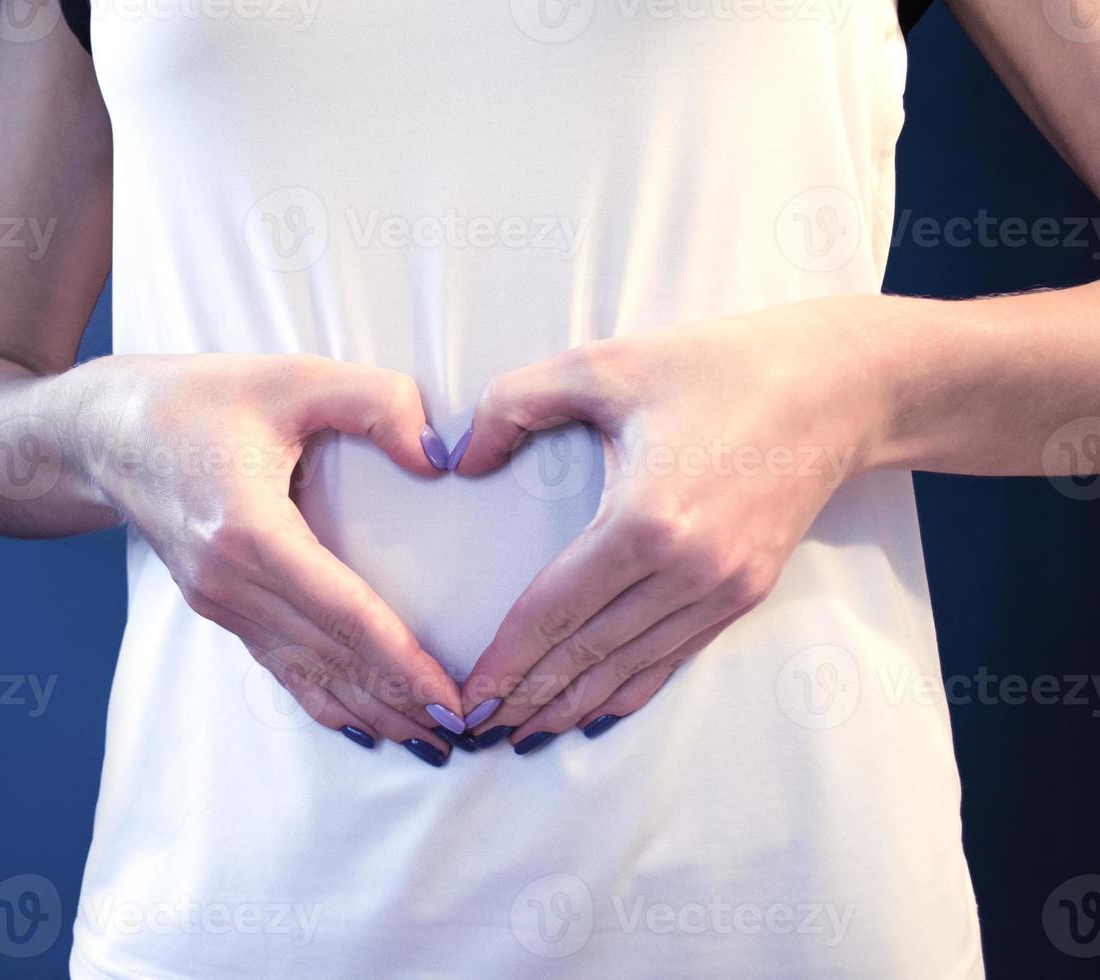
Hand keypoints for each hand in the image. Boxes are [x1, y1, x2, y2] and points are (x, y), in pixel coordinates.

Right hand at [78, 353, 466, 764]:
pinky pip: (278, 665)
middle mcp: (229, 583)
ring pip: (306, 673)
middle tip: (465, 734)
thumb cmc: (196, 398)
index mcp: (249, 532)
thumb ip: (375, 403)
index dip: (404, 663)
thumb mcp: (292, 376)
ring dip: (369, 710)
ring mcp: (218, 602)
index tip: (454, 700)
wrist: (106, 431)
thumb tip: (439, 457)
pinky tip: (360, 724)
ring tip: (428, 742)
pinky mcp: (216, 606)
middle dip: (400, 701)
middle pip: (331, 657)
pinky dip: (324, 698)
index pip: (345, 614)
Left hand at [454, 304, 882, 751]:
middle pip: (588, 653)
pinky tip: (594, 712)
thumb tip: (460, 460)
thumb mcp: (602, 365)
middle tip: (476, 731)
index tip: (467, 697)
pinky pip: (674, 657)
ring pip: (630, 667)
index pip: (554, 611)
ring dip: (572, 705)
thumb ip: (514, 403)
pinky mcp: (746, 593)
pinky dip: (629, 690)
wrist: (836, 385)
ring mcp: (723, 590)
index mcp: (645, 521)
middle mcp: (688, 571)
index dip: (507, 659)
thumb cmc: (716, 366)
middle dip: (527, 697)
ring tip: (522, 734)